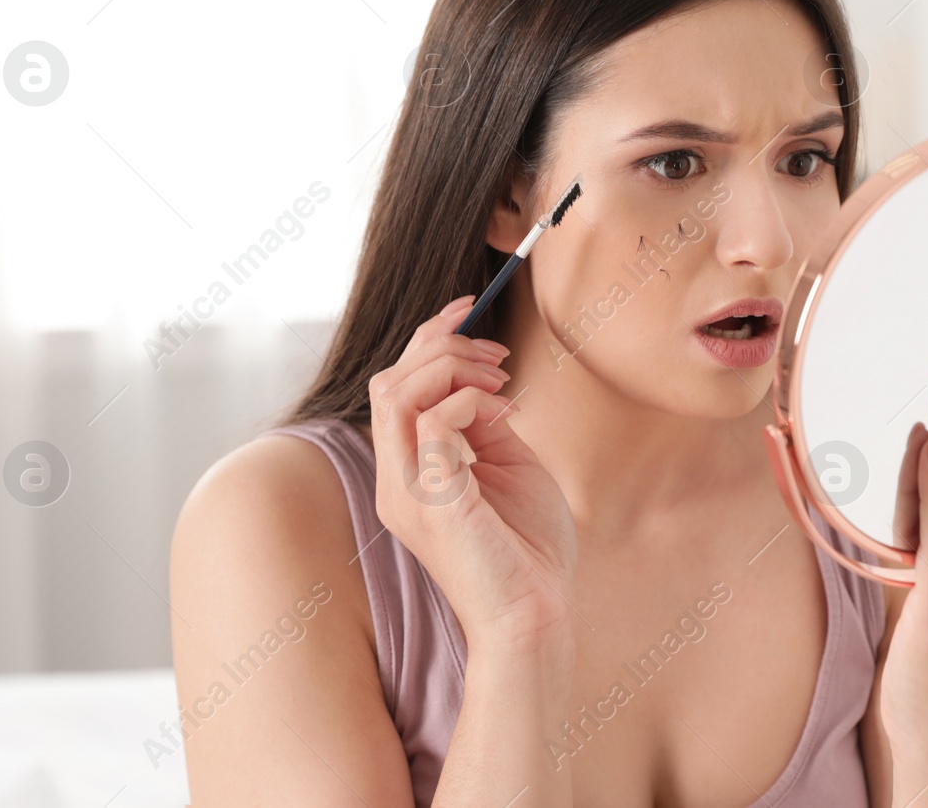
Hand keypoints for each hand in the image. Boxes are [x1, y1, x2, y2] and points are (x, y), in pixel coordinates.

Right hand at [367, 295, 577, 653]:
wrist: (537, 614)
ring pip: (396, 392)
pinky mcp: (430, 500)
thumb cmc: (529, 550)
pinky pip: (432, 422)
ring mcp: (406, 491)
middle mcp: (396, 478)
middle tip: (497, 353)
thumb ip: (486, 424)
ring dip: (452, 367)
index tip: (469, 312)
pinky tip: (505, 415)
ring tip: (500, 377)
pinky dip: (469, 400)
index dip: (428, 340)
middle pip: (389, 380)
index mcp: (410, 471)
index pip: (396, 387)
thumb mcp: (509, 465)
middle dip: (440, 345)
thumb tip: (483, 384)